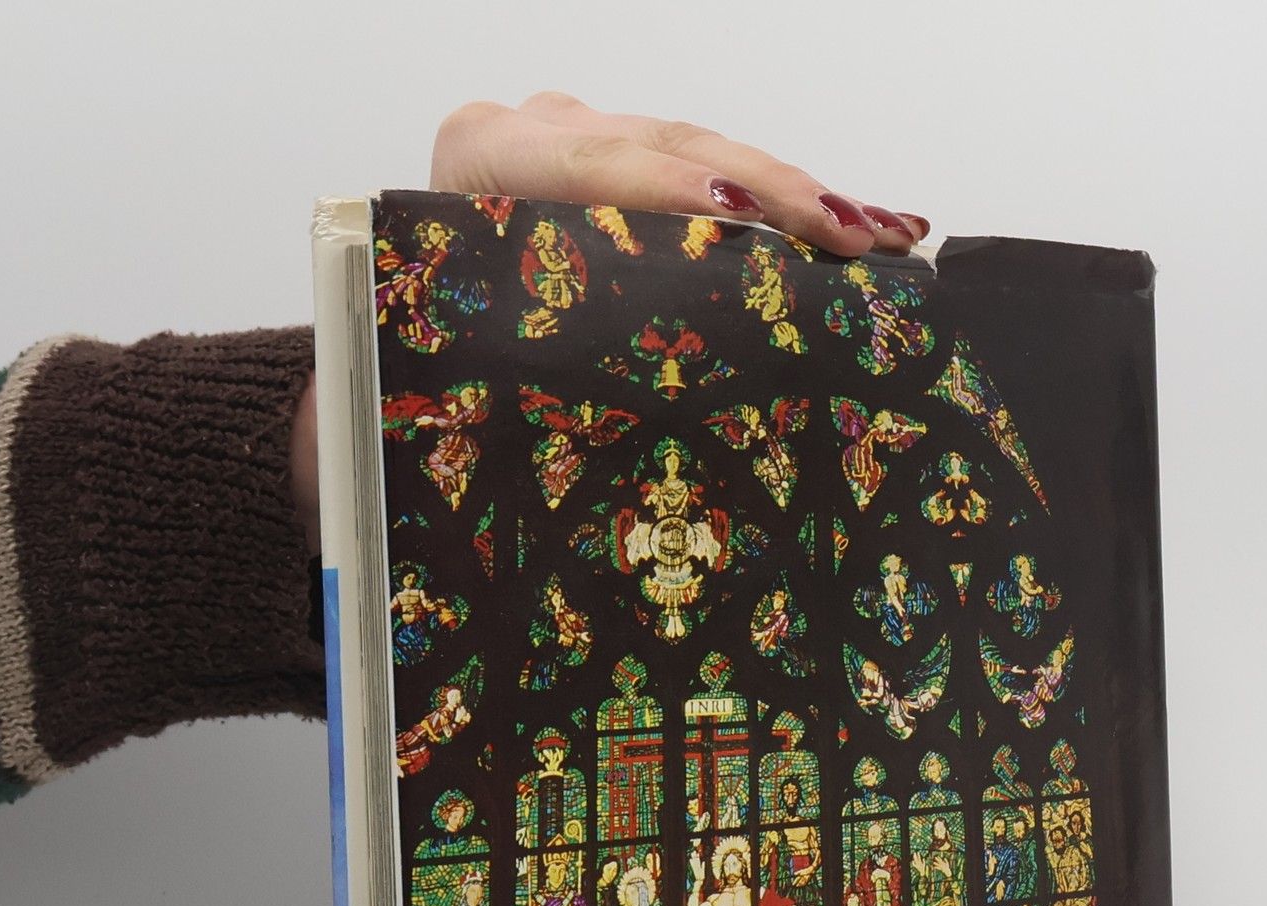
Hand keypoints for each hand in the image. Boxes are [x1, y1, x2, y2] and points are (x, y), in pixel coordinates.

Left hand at [291, 94, 925, 552]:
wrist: (382, 368)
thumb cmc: (415, 383)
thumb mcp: (464, 372)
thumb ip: (539, 359)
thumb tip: (640, 412)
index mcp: (477, 161)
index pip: (589, 160)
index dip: (669, 184)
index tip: (739, 215)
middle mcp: (533, 132)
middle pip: (670, 148)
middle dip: (773, 193)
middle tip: (855, 236)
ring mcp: (584, 140)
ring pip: (708, 157)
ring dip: (803, 200)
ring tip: (884, 237)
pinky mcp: (625, 167)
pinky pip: (716, 175)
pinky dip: (788, 208)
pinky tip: (864, 225)